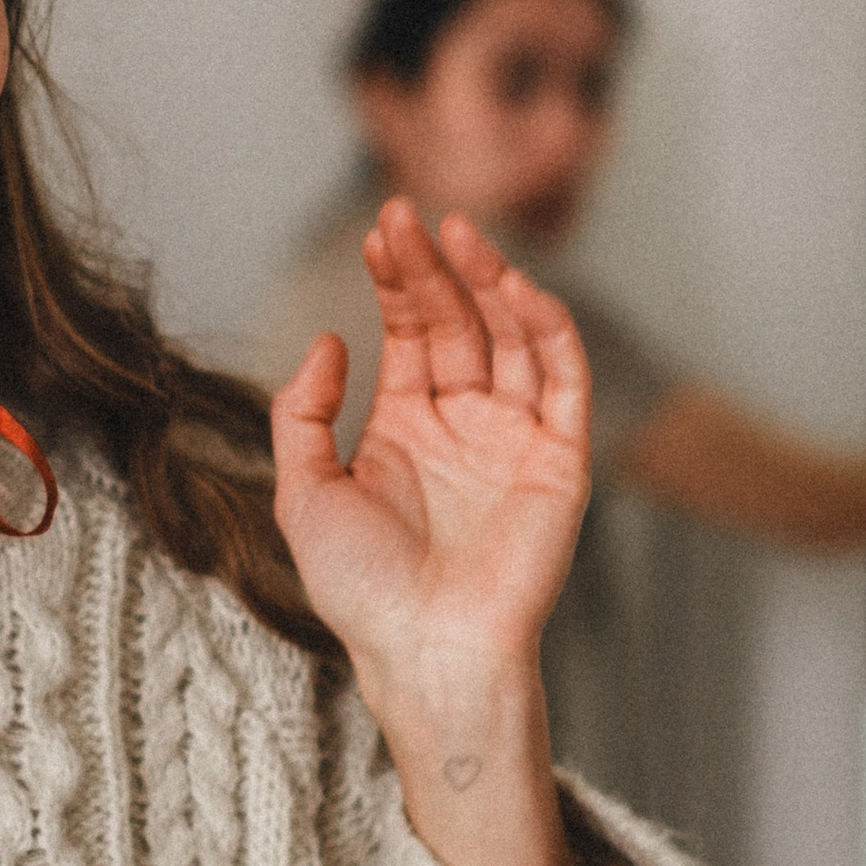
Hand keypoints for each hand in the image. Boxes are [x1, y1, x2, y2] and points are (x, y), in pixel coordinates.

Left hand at [271, 199, 589, 705]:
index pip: (411, 330)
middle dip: (435, 267)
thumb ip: (302, 415)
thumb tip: (328, 341)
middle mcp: (464, 424)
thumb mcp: (303, 493)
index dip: (397, 279)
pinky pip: (564, 379)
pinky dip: (547, 327)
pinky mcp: (560, 459)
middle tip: (409, 215)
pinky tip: (515, 287)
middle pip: (457, 321)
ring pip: (512, 336)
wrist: (426, 649)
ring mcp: (515, 437)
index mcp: (406, 427)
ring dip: (490, 280)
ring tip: (458, 233)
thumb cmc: (361, 591)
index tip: (380, 231)